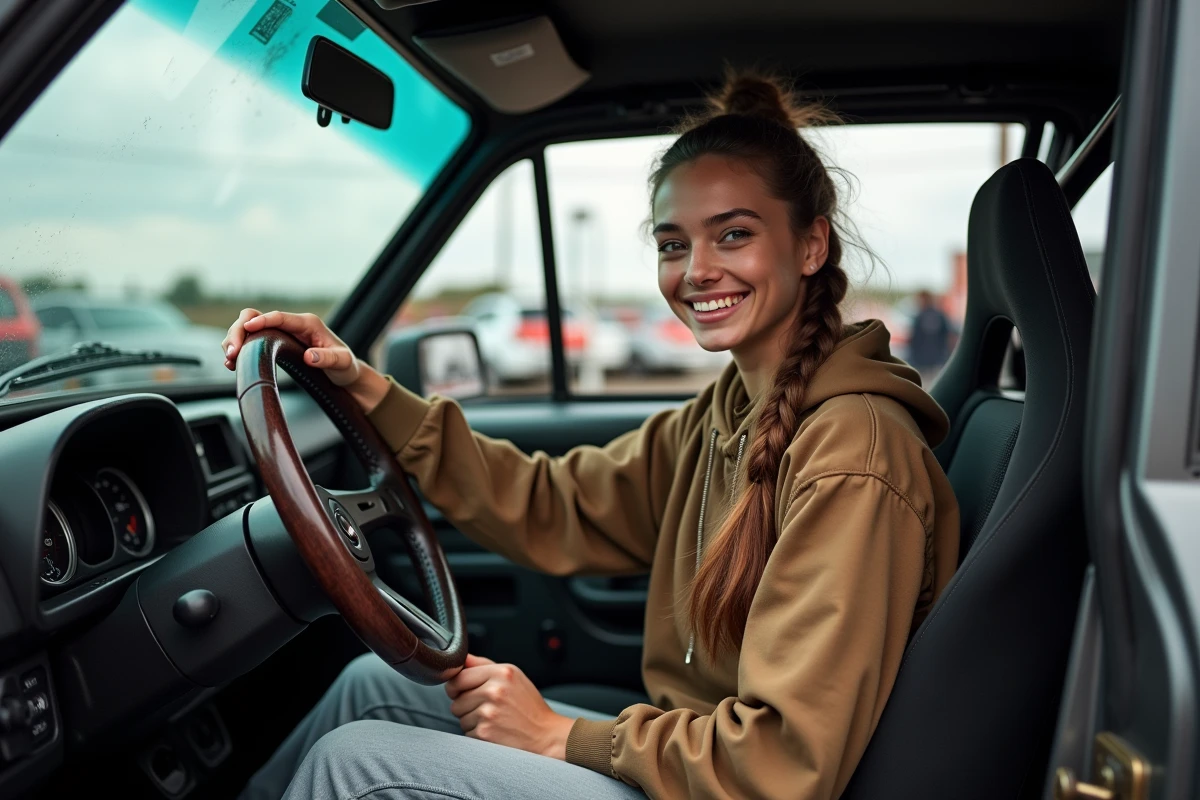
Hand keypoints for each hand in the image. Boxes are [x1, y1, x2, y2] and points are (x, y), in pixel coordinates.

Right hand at [221, 308, 389, 412]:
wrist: (346, 374)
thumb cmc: (346, 367)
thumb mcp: (342, 363)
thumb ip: (328, 358)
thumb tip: (309, 357)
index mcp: (307, 323)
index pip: (280, 317)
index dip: (262, 320)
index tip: (247, 328)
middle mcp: (292, 324)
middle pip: (256, 317)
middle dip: (240, 331)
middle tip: (232, 353)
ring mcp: (282, 332)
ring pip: (249, 327)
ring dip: (235, 340)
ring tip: (229, 359)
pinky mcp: (275, 342)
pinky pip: (251, 339)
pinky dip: (239, 348)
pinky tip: (233, 362)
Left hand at [445, 654, 574, 758]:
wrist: (546, 735)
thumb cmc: (529, 706)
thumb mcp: (513, 676)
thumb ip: (484, 664)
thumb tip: (460, 658)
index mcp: (501, 672)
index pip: (459, 676)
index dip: (457, 686)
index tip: (464, 691)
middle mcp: (494, 691)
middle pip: (456, 699)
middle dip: (466, 705)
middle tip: (486, 707)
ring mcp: (489, 712)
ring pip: (460, 717)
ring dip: (471, 720)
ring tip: (493, 719)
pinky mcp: (485, 733)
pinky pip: (466, 732)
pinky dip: (477, 734)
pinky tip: (495, 731)